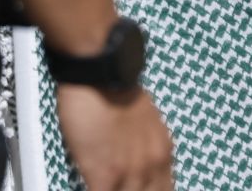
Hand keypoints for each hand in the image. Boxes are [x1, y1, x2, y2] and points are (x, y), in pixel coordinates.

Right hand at [56, 84, 173, 190]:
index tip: (135, 188)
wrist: (100, 72)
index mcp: (162, 153)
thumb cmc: (117, 88)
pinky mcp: (103, 174)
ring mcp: (128, 173)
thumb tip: (134, 158)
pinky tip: (88, 186)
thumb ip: (144, 146)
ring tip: (104, 185)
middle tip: (120, 187)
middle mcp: (151, 166)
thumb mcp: (146, 120)